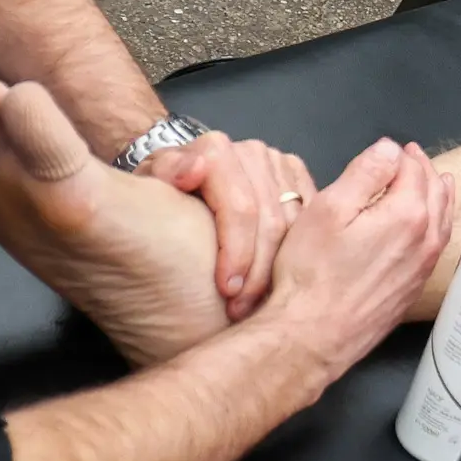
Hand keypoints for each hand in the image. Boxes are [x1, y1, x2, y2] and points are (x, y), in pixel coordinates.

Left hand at [139, 133, 317, 319]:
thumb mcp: (150, 184)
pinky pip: (310, 222)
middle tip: (242, 309)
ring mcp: (279, 164)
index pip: (241, 208)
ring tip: (259, 303)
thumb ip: (167, 172)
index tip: (228, 291)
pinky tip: (279, 282)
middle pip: (272, 221)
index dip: (238, 253)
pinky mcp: (297, 177)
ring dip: (281, 270)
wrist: (180, 177)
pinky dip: (297, 255)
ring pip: (296, 226)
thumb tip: (195, 171)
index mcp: (218, 151)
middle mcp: (253, 152)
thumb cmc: (162, 191)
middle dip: (259, 272)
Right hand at [256, 138, 453, 390]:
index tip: (392, 149)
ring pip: (442, 220)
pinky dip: (436, 225)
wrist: (312, 335)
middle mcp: (426, 240)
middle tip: (412, 157)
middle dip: (424, 170)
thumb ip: (365, 173)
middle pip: (435, 192)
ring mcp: (423, 267)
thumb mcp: (328, 209)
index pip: (413, 170)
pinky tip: (426, 226)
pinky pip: (436, 246)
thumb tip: (391, 149)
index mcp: (408, 214)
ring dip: (437, 196)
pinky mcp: (414, 288)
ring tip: (434, 182)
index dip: (401, 155)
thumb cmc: (312, 272)